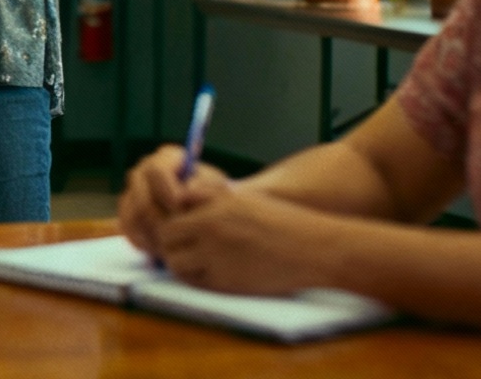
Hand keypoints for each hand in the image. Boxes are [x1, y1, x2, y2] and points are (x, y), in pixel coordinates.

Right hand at [118, 144, 230, 255]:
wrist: (206, 209)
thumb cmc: (213, 196)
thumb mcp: (215, 188)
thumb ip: (203, 188)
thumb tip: (185, 192)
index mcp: (166, 157)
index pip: (156, 171)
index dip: (167, 191)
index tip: (181, 208)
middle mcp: (144, 171)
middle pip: (141, 199)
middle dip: (159, 221)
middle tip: (176, 235)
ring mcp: (132, 191)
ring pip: (132, 217)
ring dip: (151, 234)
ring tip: (171, 245)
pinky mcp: (126, 211)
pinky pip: (127, 228)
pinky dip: (142, 241)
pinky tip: (160, 249)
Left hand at [151, 187, 333, 295]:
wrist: (312, 248)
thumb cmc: (280, 220)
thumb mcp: (242, 197)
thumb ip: (207, 196)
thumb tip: (178, 201)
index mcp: (214, 209)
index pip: (170, 219)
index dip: (171, 225)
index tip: (179, 229)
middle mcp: (211, 232)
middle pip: (167, 242)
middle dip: (171, 245)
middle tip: (181, 247)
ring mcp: (217, 260)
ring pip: (176, 266)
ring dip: (181, 264)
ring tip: (194, 261)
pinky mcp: (227, 283)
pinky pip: (196, 283)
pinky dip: (197, 278)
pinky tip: (209, 272)